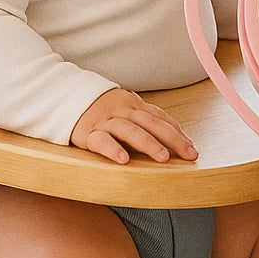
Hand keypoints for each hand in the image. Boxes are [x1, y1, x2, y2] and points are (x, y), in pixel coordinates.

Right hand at [70, 87, 198, 164]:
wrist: (66, 97)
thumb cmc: (103, 110)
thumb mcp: (126, 110)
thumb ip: (146, 119)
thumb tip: (175, 135)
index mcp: (135, 105)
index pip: (160, 118)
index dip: (177, 132)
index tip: (192, 147)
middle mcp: (123, 111)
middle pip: (151, 123)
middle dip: (172, 139)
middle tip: (189, 154)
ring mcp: (105, 121)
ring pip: (130, 130)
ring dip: (148, 144)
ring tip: (163, 158)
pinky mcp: (86, 133)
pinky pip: (100, 141)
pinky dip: (113, 149)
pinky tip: (123, 160)